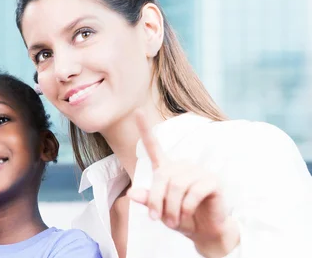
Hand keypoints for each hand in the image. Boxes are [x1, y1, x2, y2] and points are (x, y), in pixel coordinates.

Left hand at [127, 112, 239, 257]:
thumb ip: (147, 200)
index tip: (137, 112)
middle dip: (156, 201)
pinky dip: (186, 208)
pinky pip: (193, 192)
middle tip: (156, 219)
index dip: (145, 129)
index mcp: (167, 169)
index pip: (154, 146)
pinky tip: (186, 216)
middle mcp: (182, 166)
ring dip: (172, 208)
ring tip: (173, 221)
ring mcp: (198, 172)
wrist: (206, 232)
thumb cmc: (181, 218)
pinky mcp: (212, 181)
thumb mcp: (160, 211)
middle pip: (162, 177)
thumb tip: (131, 192)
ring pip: (176, 186)